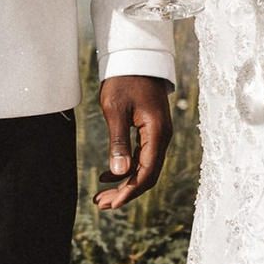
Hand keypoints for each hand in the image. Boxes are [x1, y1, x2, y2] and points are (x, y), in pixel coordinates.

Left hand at [93, 76, 171, 213]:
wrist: (135, 58)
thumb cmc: (124, 81)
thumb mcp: (116, 110)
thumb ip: (118, 142)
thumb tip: (119, 173)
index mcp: (157, 133)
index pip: (146, 172)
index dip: (130, 190)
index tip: (112, 203)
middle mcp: (162, 137)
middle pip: (147, 175)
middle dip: (126, 192)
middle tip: (102, 204)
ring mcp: (158, 134)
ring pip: (144, 167)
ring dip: (124, 183)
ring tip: (101, 195)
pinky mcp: (151, 131)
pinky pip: (142, 157)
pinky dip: (126, 169)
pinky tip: (107, 175)